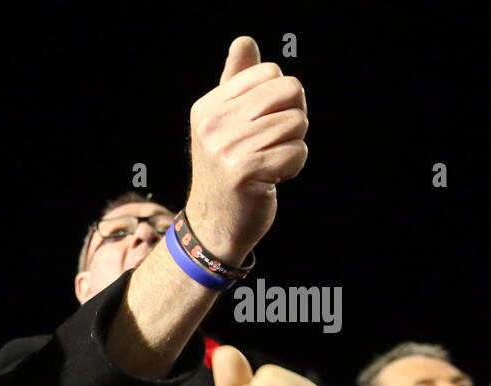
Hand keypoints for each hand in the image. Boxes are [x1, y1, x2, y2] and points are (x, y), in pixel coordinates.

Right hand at [185, 36, 307, 263]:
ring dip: (293, 145)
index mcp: (207, 107)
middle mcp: (213, 125)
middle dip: (293, 116)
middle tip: (271, 142)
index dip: (280, 96)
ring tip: (268, 162)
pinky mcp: (246, 172)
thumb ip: (237, 81)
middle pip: (290, 90)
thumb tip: (244, 42)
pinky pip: (297, 152)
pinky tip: (270, 179)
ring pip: (297, 122)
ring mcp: (227, 149)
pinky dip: (293, 167)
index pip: (270, 72)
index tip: (262, 123)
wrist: (214, 224)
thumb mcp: (225, 123)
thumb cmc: (227, 169)